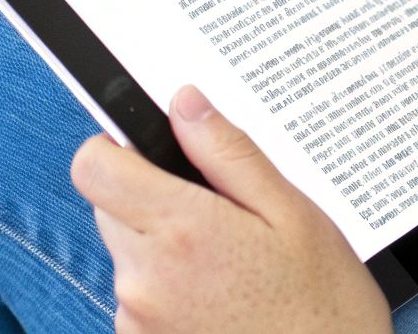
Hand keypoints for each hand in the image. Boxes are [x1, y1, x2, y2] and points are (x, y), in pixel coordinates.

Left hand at [72, 86, 390, 333]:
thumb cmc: (323, 309)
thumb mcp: (293, 214)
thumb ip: (229, 154)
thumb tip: (187, 105)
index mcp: (182, 230)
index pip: (94, 166)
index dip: (117, 146)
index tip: (152, 149)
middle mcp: (145, 278)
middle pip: (109, 207)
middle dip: (152, 197)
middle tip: (217, 212)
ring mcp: (137, 319)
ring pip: (127, 253)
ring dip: (163, 247)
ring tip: (232, 264)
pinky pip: (139, 297)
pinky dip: (169, 289)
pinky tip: (222, 297)